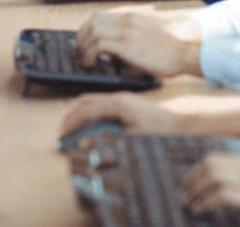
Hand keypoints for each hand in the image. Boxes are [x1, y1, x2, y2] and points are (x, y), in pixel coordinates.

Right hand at [58, 92, 184, 141]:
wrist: (178, 123)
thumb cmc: (159, 130)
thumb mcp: (133, 136)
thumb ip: (109, 137)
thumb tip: (87, 141)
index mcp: (118, 103)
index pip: (86, 110)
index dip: (71, 123)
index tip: (61, 136)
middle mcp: (118, 97)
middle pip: (85, 100)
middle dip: (70, 115)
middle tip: (61, 132)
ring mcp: (122, 98)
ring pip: (93, 100)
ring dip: (79, 113)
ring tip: (70, 129)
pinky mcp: (126, 103)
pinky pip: (101, 104)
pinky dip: (90, 112)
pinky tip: (89, 124)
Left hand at [75, 10, 202, 76]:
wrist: (185, 50)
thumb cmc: (171, 47)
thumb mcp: (148, 35)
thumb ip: (131, 36)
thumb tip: (114, 51)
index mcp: (132, 17)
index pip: (100, 15)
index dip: (87, 29)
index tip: (84, 41)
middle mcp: (127, 20)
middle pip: (93, 20)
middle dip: (81, 36)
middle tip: (80, 51)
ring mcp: (127, 31)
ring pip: (92, 31)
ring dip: (83, 46)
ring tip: (85, 59)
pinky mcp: (127, 45)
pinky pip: (98, 45)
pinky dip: (90, 55)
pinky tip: (92, 64)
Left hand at [184, 154, 239, 226]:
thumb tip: (238, 192)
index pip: (220, 156)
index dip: (199, 167)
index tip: (189, 180)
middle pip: (212, 162)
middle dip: (192, 178)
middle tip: (183, 193)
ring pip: (213, 175)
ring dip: (195, 190)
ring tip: (188, 204)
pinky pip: (222, 195)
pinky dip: (206, 202)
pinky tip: (201, 211)